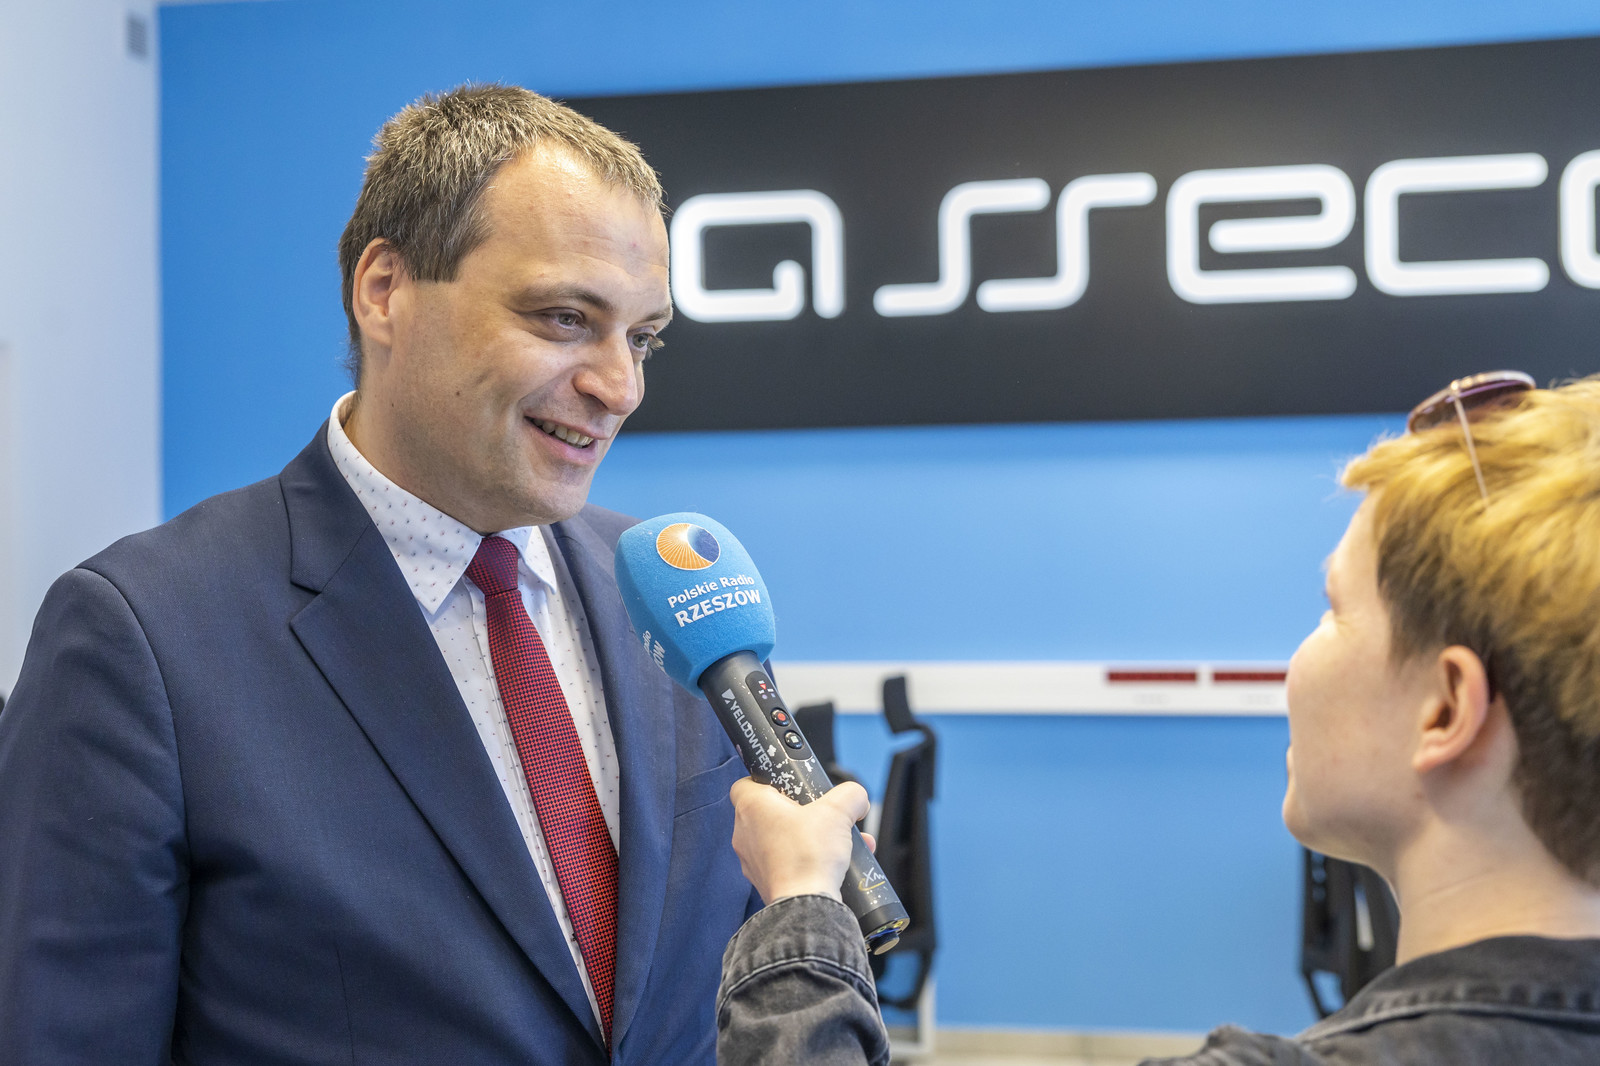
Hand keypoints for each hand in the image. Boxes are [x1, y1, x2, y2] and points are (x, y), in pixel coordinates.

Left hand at [729, 778, 873, 904]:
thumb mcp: (838, 811)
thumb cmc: (809, 855)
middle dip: (799, 812)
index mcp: (752, 807)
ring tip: (838, 841)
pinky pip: (784, 863)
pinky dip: (806, 860)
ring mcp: (752, 860)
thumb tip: (856, 798)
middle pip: (769, 812)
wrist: (806, 904)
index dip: (768, 781)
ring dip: (807, 836)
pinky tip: (835, 863)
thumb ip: (850, 795)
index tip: (790, 786)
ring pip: (780, 839)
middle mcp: (745, 833)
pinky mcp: (764, 881)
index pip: (745, 783)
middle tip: (820, 814)